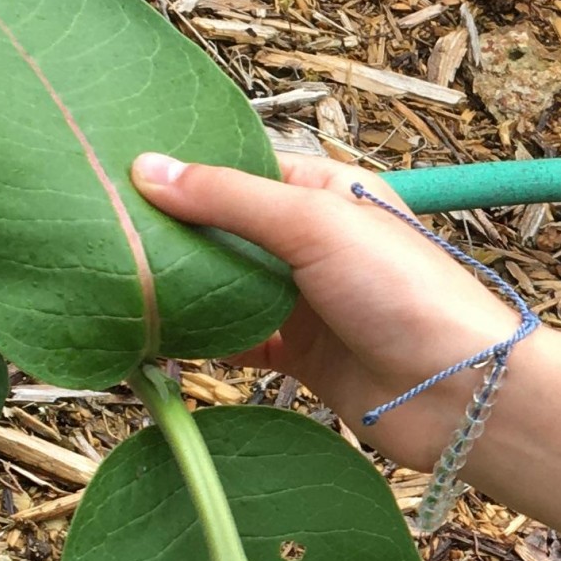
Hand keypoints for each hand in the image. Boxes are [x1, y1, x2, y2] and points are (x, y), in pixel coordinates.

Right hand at [132, 151, 526, 467]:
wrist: (460, 392)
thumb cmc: (404, 291)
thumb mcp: (314, 223)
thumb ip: (229, 199)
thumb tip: (146, 169)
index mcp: (327, 191)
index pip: (242, 168)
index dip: (187, 172)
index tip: (117, 176)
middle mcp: (316, 241)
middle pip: (229, 230)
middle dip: (175, 236)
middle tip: (100, 234)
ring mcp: (308, 301)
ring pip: (229, 287)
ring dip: (184, 292)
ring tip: (117, 286)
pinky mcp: (303, 356)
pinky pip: (238, 343)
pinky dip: (202, 343)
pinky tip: (156, 343)